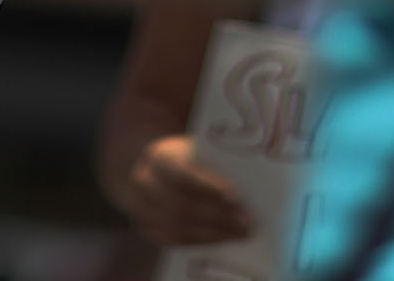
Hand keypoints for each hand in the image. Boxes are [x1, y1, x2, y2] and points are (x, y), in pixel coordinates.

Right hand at [112, 133, 254, 247]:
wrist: (158, 171)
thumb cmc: (190, 159)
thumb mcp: (198, 151)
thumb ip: (216, 163)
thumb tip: (253, 177)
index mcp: (159, 155)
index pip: (182, 172)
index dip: (208, 185)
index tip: (236, 196)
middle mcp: (144, 180)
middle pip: (181, 205)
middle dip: (217, 216)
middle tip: (247, 222)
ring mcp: (140, 207)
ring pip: (178, 227)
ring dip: (213, 233)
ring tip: (241, 234)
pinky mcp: (145, 227)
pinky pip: (173, 240)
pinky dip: (200, 242)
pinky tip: (222, 240)